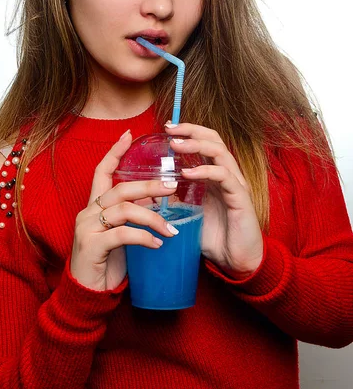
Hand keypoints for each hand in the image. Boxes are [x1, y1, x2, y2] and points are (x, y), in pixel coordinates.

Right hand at [70, 131, 178, 291]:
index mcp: (93, 206)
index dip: (115, 152)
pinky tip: (157, 245)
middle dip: (148, 186)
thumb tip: (158, 201)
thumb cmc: (106, 263)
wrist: (87, 294)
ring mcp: (87, 228)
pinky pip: (122, 234)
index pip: (101, 171)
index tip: (130, 135)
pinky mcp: (92, 246)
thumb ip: (131, 217)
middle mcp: (87, 213)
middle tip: (172, 186)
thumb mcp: (119, 234)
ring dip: (152, 218)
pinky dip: (144, 237)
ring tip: (170, 230)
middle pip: (120, 189)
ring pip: (124, 210)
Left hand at [164, 122, 263, 277]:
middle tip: (170, 129)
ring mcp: (236, 184)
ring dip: (196, 145)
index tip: (167, 127)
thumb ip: (173, 200)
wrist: (236, 262)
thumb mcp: (188, 214)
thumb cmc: (214, 237)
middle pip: (214, 139)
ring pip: (219, 152)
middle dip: (191, 130)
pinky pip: (224, 176)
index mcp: (215, 175)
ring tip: (175, 145)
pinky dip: (205, 171)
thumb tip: (148, 194)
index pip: (204, 142)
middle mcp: (227, 174)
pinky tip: (188, 173)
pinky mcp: (240, 198)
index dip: (188, 131)